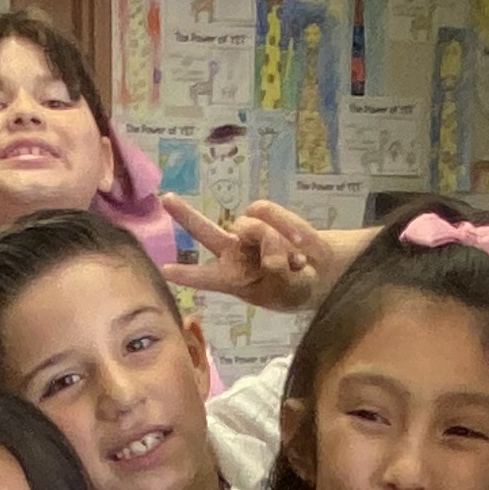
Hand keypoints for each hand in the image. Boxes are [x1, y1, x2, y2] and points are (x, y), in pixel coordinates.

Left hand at [169, 197, 333, 313]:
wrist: (322, 271)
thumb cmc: (297, 289)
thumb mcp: (290, 291)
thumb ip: (279, 273)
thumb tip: (270, 255)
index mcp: (233, 279)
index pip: (207, 277)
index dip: (187, 274)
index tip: (166, 270)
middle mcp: (234, 253)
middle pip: (205, 231)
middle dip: (186, 215)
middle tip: (166, 198)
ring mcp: (249, 233)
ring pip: (251, 226)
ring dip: (273, 242)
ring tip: (293, 261)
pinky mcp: (266, 216)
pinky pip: (270, 214)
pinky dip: (289, 230)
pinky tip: (300, 247)